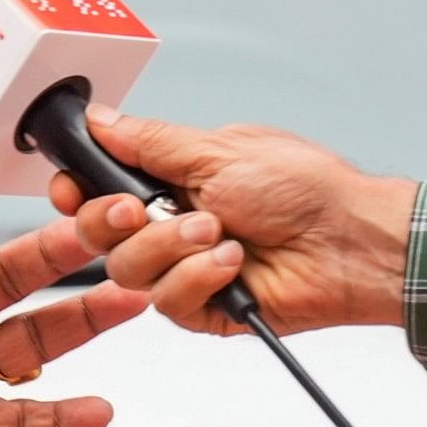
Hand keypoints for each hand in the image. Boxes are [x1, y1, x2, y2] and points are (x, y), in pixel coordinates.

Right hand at [47, 109, 414, 335]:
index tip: (74, 188)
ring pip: (128, 270)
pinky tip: (233, 262)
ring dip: (170, 246)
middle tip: (140, 209)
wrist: (352, 242)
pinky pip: (168, 302)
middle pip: (100, 233)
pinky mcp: (204, 307)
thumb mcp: (219, 150)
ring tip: (217, 231)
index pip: (99, 189)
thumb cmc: (307, 189)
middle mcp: (171, 225)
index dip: (77, 191)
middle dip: (114, 219)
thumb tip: (102, 119)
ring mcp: (185, 268)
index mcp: (171, 180)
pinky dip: (199, 277)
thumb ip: (149, 141)